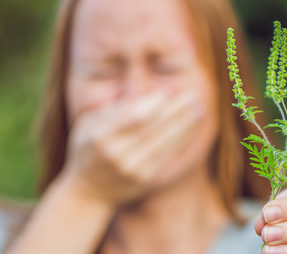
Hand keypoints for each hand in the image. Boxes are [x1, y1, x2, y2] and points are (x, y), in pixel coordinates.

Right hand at [59, 90, 203, 205]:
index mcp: (100, 136)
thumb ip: (111, 111)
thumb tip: (142, 98)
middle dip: (176, 111)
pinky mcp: (144, 179)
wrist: (88, 193)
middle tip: (193, 96)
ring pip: (163, 142)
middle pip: (152, 128)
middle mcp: (116, 153)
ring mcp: (131, 168)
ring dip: (185, 124)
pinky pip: (166, 155)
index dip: (152, 105)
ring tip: (199, 109)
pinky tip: (192, 128)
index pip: (133, 117)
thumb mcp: (87, 125)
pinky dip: (181, 140)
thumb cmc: (89, 150)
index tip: (167, 93)